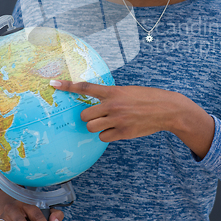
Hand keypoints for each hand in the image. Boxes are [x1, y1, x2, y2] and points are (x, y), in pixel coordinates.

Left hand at [50, 80, 214, 157]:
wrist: (167, 109)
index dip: (67, 86)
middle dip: (88, 118)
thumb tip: (98, 105)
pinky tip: (118, 130)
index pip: (85, 87)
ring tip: (109, 123)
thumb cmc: (147, 98)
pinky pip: (104, 137)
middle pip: (85, 116)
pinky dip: (108, 135)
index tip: (53, 83)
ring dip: (97, 127)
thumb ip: (112, 96)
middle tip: (97, 116)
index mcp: (113, 91)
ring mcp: (117, 119)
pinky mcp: (123, 132)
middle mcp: (113, 105)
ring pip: (92, 128)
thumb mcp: (128, 91)